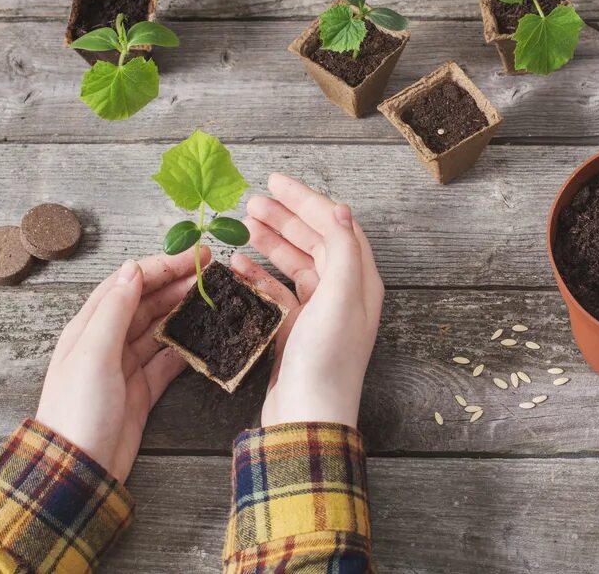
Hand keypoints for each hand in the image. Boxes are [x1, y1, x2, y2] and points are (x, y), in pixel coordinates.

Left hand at [35, 247, 209, 481]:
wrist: (79, 470)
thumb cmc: (79, 410)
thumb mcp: (94, 354)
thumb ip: (115, 310)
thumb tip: (133, 268)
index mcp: (90, 326)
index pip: (128, 283)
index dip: (161, 266)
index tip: (196, 257)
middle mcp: (108, 342)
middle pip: (147, 302)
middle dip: (178, 283)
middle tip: (213, 272)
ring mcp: (126, 366)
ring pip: (161, 327)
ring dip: (185, 310)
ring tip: (214, 297)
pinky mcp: (142, 390)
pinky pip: (169, 360)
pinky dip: (187, 346)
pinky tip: (207, 337)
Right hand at [233, 173, 384, 427]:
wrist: (308, 416)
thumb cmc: (327, 359)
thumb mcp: (339, 297)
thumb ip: (341, 250)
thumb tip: (340, 209)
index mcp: (360, 282)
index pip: (337, 227)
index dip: (308, 201)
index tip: (276, 182)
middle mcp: (343, 294)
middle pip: (315, 242)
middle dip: (286, 218)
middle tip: (253, 201)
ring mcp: (319, 313)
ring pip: (294, 264)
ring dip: (271, 242)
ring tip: (244, 224)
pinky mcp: (295, 331)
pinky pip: (277, 292)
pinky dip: (258, 276)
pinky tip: (237, 264)